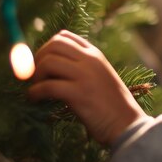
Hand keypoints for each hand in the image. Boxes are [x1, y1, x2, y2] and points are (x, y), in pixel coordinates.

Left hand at [28, 30, 146, 145]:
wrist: (127, 124)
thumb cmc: (112, 105)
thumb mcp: (101, 77)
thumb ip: (82, 67)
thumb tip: (51, 64)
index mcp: (95, 55)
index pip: (65, 36)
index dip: (47, 47)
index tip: (42, 62)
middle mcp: (90, 61)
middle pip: (53, 45)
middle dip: (38, 58)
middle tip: (34, 75)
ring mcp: (85, 76)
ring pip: (48, 62)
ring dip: (35, 75)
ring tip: (36, 88)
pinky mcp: (79, 94)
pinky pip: (48, 86)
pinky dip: (35, 92)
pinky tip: (34, 99)